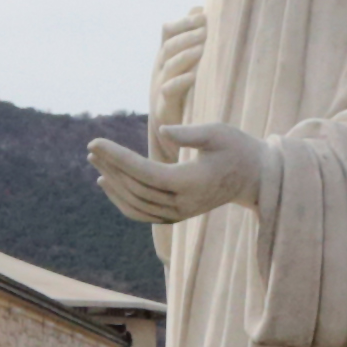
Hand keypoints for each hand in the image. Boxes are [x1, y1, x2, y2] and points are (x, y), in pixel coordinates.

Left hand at [88, 121, 270, 226]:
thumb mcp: (219, 133)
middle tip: (92, 146)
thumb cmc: (236, 148)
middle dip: (111, 166)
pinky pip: (142, 213)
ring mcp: (180, 214)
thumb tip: (162, 131)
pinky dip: (121, 200)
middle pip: (136, 189)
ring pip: (136, 204)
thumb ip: (190, 133)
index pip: (145, 172)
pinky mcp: (177, 216)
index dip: (118, 158)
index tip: (96, 142)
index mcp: (192, 182)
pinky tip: (107, 181)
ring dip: (113, 183)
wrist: (254, 177)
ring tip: (95, 160)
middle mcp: (184, 204)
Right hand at [146, 8, 207, 132]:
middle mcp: (160, 68)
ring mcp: (159, 86)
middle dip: (187, 36)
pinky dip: (180, 82)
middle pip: (169, 46)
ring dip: (186, 56)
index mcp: (165, 56)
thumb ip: (190, 36)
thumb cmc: (180, 90)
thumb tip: (199, 7)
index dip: (183, 22)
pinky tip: (193, 76)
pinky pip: (169, 91)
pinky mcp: (164, 106)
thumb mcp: (184, 61)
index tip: (203, 15)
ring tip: (202, 49)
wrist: (168, 129)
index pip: (168, 32)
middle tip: (206, 30)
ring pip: (168, 66)